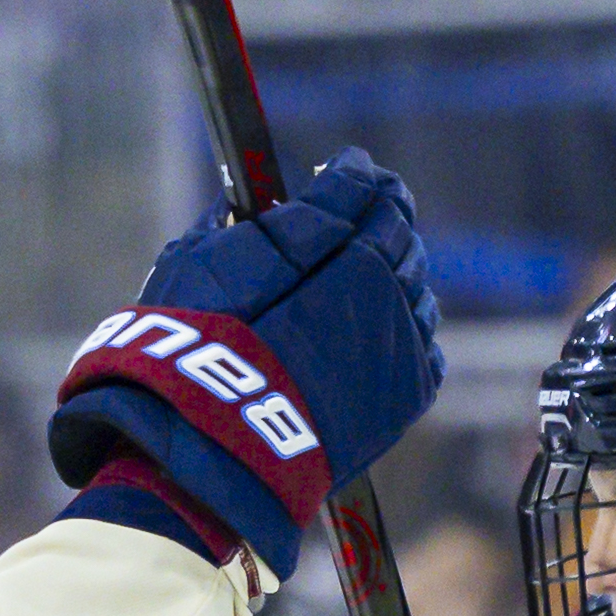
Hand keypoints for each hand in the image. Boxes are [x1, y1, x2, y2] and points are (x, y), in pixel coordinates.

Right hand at [46, 145, 442, 578]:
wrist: (218, 442)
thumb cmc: (191, 349)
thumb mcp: (195, 262)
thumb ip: (232, 223)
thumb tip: (242, 207)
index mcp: (326, 232)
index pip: (363, 184)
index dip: (355, 175)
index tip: (345, 172)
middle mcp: (375, 274)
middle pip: (397, 230)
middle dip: (380, 220)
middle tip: (360, 224)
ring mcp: (398, 332)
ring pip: (416, 286)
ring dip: (396, 278)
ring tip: (366, 288)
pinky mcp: (409, 388)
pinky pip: (424, 346)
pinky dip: (405, 335)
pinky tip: (377, 339)